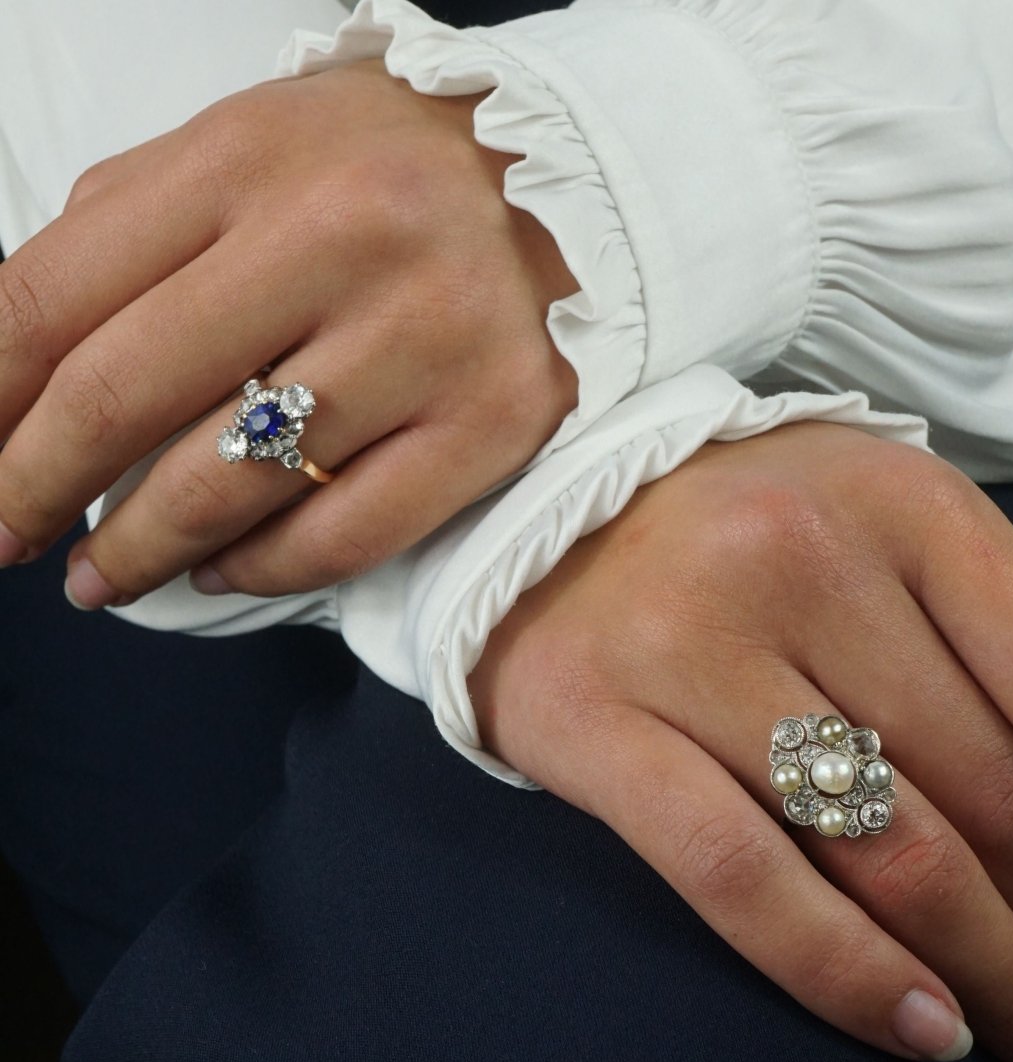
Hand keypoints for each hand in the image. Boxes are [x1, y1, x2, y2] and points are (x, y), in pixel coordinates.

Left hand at [0, 60, 577, 606]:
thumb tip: (10, 370)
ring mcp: (427, 338)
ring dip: (144, 550)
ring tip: (105, 577)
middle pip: (127, 395)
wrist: (576, 187)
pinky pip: (348, 531)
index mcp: (249, 157)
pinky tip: (225, 571)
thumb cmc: (387, 174)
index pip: (56, 294)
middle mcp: (340, 241)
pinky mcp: (495, 420)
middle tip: (7, 538)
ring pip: (236, 482)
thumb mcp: (247, 154)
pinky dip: (263, 568)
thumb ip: (128, 234)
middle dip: (36, 488)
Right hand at [468, 420, 1012, 1061]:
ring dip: (993, 975)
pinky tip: (922, 1030)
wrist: (529, 493)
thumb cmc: (734, 521)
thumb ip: (996, 627)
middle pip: (993, 793)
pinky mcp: (598, 723)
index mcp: (905, 506)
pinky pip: (745, 879)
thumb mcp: (884, 521)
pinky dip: (848, 974)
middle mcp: (804, 562)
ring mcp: (692, 644)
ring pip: (887, 851)